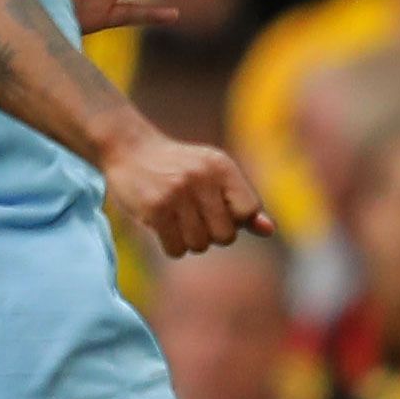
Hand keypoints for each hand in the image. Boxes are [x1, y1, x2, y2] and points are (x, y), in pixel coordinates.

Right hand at [105, 130, 272, 255]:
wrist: (130, 148)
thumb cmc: (178, 167)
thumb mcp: (213, 175)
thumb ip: (241, 202)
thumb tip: (269, 230)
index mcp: (222, 167)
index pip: (248, 210)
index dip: (235, 219)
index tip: (217, 209)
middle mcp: (202, 178)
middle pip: (226, 236)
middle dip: (212, 234)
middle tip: (195, 218)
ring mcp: (177, 193)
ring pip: (200, 245)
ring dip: (190, 241)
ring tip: (178, 220)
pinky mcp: (155, 208)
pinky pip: (177, 250)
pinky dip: (172, 246)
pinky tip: (163, 226)